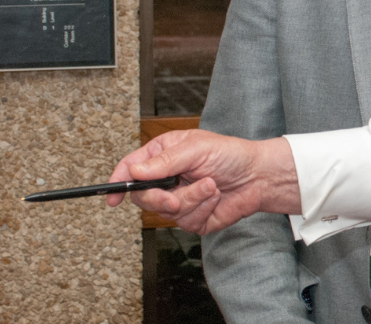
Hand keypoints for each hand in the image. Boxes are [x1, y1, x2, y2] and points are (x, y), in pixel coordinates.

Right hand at [105, 130, 300, 234]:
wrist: (258, 176)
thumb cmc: (230, 154)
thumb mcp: (196, 148)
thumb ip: (164, 161)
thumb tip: (136, 171)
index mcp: (163, 156)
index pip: (131, 169)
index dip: (118, 182)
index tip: (111, 196)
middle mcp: (168, 179)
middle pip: (143, 197)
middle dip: (159, 199)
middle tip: (175, 196)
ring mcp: (179, 200)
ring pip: (166, 213)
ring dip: (192, 200)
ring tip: (211, 185)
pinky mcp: (193, 218)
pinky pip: (187, 222)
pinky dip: (203, 209)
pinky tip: (215, 197)